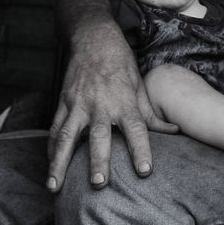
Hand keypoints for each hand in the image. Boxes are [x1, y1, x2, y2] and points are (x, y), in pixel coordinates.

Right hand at [46, 26, 177, 192]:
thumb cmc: (121, 64)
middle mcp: (100, 104)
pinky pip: (54, 128)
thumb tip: (174, 132)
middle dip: (99, 160)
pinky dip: (50, 149)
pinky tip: (49, 166)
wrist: (94, 38)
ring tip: (55, 186)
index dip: (141, 150)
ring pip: (67, 136)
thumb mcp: (140, 86)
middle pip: (99, 136)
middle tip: (99, 184)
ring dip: (60, 162)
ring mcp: (78, 104)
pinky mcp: (63, 102)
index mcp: (124, 101)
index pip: (136, 129)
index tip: (145, 171)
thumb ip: (152, 114)